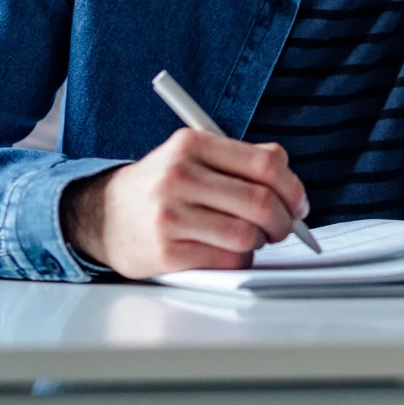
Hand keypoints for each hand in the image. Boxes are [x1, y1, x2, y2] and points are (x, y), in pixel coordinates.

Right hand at [59, 130, 308, 279]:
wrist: (104, 216)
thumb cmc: (162, 187)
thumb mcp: (192, 157)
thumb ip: (240, 161)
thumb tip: (291, 184)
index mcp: (192, 144)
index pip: (265, 164)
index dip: (293, 187)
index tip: (298, 203)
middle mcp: (179, 175)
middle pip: (261, 202)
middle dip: (284, 221)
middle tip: (285, 228)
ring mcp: (171, 215)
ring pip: (247, 235)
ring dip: (261, 243)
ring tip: (252, 239)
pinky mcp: (166, 251)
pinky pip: (226, 260)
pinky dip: (238, 260)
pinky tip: (227, 252)